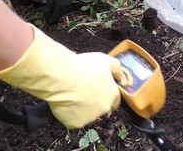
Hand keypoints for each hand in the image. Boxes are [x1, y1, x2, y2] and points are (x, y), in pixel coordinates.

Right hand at [0, 26, 122, 128]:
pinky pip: (70, 119)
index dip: (105, 92)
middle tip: (79, 89)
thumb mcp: (103, 60)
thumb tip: (124, 74)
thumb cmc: (79, 63)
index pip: (115, 99)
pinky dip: (65, 112)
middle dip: (92, 99)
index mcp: (112, 94)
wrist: (58, 74)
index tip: (95, 87)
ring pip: (84, 113)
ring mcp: (88, 117)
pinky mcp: (72, 122)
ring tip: (68, 91)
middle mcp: (103, 108)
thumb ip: (116, 67)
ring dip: (78, 104)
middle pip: (100, 107)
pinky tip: (61, 100)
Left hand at [46, 0, 73, 24]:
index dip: (51, 21)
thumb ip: (49, 6)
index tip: (47, 24)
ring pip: (62, 14)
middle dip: (54, 20)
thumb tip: (47, 14)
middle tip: (48, 22)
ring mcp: (68, 6)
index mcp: (60, 5)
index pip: (55, 16)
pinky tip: (56, 12)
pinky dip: (60, 13)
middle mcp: (65, 7)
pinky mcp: (69, 4)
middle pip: (59, 16)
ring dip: (57, 16)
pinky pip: (64, 11)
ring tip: (51, 17)